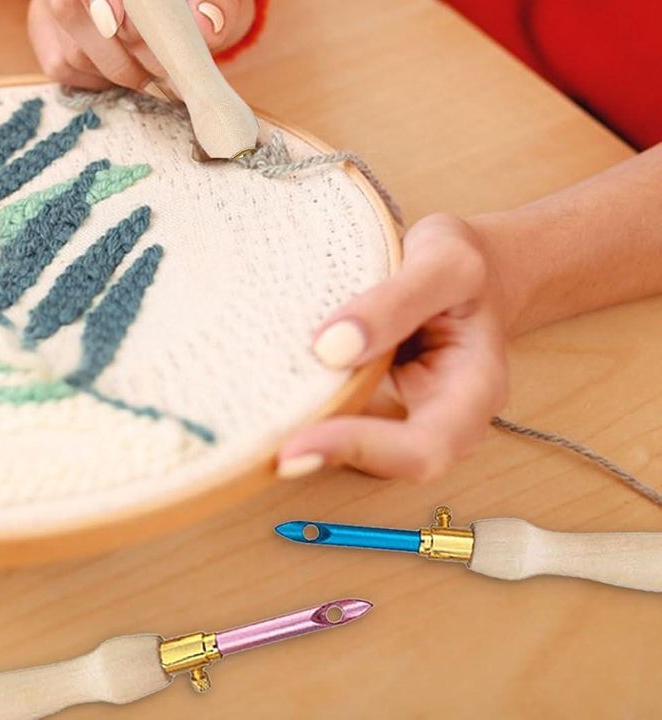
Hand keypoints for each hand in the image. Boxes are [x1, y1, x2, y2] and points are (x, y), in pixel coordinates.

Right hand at [28, 0, 254, 89]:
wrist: (184, 7)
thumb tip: (205, 24)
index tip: (116, 19)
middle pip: (69, 0)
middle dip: (121, 46)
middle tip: (167, 67)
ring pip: (68, 42)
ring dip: (118, 70)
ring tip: (159, 73)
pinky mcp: (47, 29)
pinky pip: (60, 65)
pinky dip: (99, 81)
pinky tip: (130, 72)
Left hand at [278, 214, 510, 481]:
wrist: (469, 268)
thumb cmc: (465, 267)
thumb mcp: (445, 261)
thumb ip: (395, 301)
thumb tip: (331, 348)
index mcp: (473, 392)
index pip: (423, 448)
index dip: (360, 451)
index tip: (299, 443)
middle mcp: (438, 417)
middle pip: (381, 462)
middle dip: (321, 453)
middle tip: (259, 442)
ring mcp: (401, 413)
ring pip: (352, 444)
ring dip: (305, 433)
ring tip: (250, 417)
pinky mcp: (370, 399)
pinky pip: (336, 412)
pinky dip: (302, 407)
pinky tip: (263, 387)